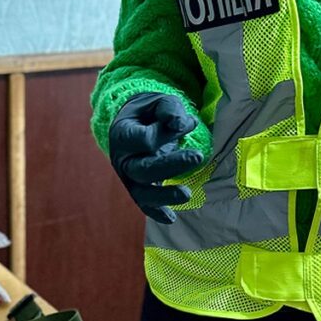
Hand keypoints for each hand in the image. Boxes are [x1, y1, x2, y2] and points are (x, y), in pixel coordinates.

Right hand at [109, 93, 204, 223]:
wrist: (135, 126)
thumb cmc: (149, 113)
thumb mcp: (157, 102)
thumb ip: (169, 109)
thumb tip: (181, 123)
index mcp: (123, 134)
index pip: (143, 139)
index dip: (164, 133)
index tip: (183, 123)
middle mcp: (123, 160)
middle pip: (143, 169)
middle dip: (170, 165)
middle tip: (198, 156)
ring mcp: (129, 178)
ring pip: (142, 193)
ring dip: (164, 196)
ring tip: (187, 195)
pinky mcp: (138, 190)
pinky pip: (145, 205)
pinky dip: (157, 213)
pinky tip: (171, 219)